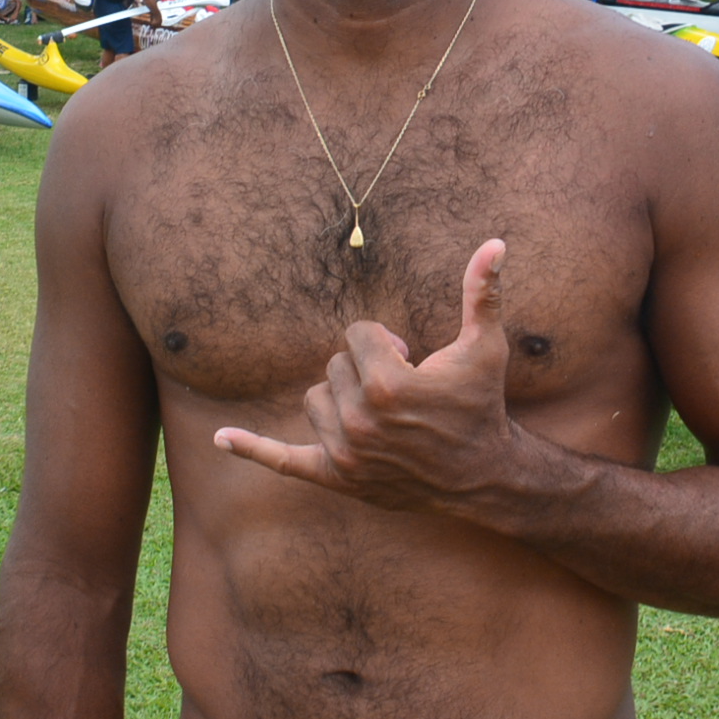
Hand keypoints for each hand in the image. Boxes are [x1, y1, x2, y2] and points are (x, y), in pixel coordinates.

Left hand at [214, 238, 520, 513]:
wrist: (483, 476)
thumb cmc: (482, 405)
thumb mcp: (486, 347)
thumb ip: (483, 293)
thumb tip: (495, 242)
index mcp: (387, 386)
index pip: (357, 335)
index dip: (386, 343)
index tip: (414, 363)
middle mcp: (359, 420)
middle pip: (335, 364)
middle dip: (366, 370)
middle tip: (404, 392)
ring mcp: (344, 452)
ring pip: (315, 398)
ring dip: (341, 398)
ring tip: (381, 414)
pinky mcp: (335, 476)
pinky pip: (284, 461)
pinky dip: (252, 449)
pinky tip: (222, 439)